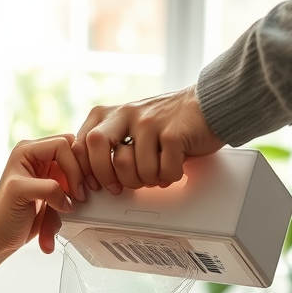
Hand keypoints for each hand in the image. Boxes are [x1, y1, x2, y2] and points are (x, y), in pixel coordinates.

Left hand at [0, 134, 84, 282]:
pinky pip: (71, 195)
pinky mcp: (54, 191)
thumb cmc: (2, 216)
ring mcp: (47, 175)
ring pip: (75, 177)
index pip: (62, 145)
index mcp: (27, 151)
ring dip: (71, 199)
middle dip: (79, 178)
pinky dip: (67, 213)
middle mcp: (38, 159)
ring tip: (61, 215)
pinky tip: (50, 226)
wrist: (0, 240)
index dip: (73, 166)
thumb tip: (69, 198)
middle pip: (73, 156)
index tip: (76, 191)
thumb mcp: (20, 194)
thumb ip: (47, 188)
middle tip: (80, 197)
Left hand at [71, 85, 224, 193]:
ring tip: (158, 172)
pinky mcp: (172, 134)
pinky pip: (163, 171)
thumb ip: (112, 142)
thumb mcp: (132, 125)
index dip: (84, 170)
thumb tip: (94, 177)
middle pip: (97, 148)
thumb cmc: (170, 122)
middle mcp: (127, 114)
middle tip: (119, 187)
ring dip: (147, 180)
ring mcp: (149, 122)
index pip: (82, 143)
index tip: (93, 187)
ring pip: (134, 168)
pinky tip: (175, 165)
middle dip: (107, 175)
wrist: (208, 105)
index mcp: (112, 114)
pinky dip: (170, 176)